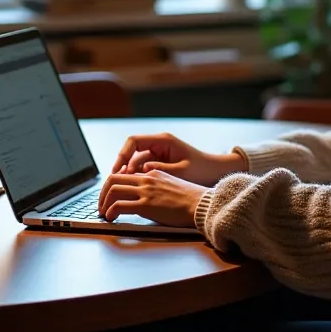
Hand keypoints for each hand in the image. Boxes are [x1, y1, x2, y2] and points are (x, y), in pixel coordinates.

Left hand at [97, 169, 206, 228]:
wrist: (201, 205)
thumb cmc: (190, 200)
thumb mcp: (171, 185)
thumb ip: (156, 186)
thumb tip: (145, 196)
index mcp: (153, 173)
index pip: (125, 174)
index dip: (112, 185)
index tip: (109, 196)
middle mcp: (147, 179)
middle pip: (113, 179)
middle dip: (102, 193)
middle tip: (101, 205)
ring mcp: (146, 191)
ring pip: (113, 190)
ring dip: (103, 203)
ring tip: (103, 213)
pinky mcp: (146, 205)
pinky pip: (119, 205)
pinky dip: (110, 211)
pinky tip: (111, 218)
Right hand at [109, 132, 244, 186]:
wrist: (216, 172)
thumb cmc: (201, 170)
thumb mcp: (180, 171)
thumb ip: (158, 170)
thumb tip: (137, 171)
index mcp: (163, 140)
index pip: (133, 142)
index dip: (122, 155)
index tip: (116, 171)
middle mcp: (159, 144)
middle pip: (132, 152)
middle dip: (122, 168)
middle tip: (115, 185)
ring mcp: (159, 154)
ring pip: (136, 162)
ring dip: (129, 175)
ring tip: (123, 191)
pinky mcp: (160, 164)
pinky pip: (143, 168)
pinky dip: (137, 178)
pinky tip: (134, 190)